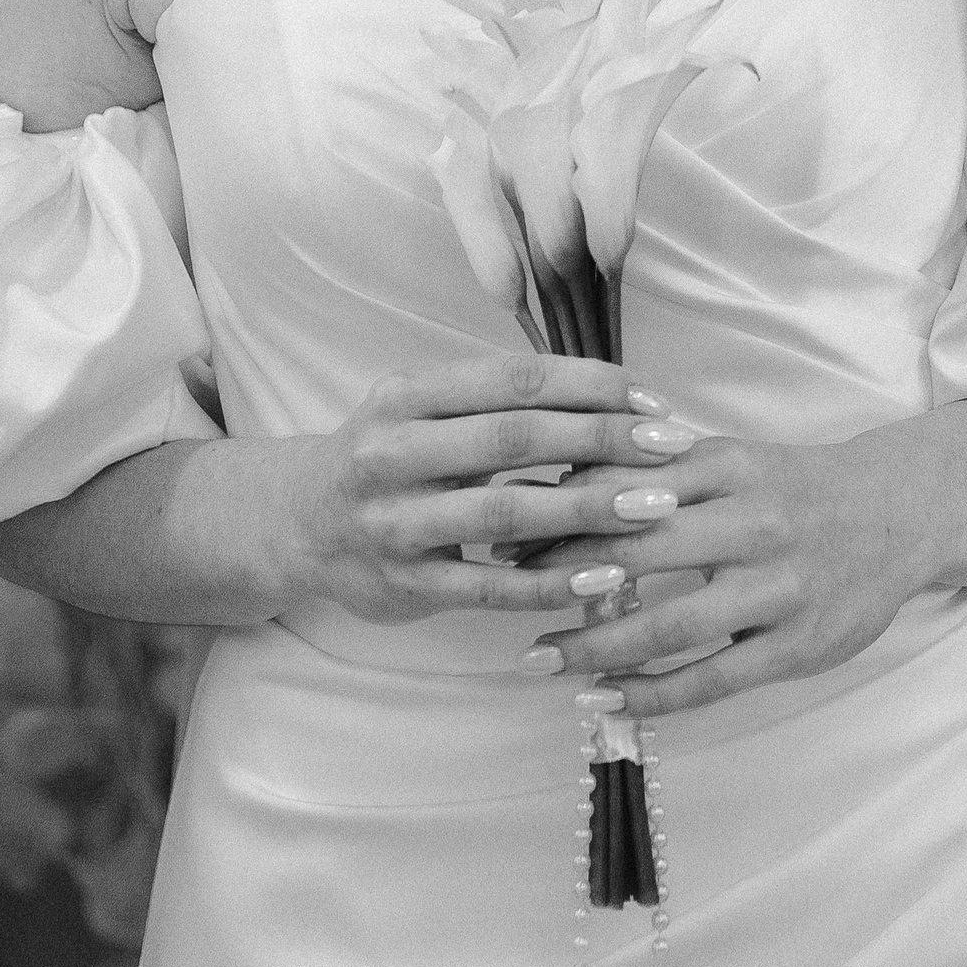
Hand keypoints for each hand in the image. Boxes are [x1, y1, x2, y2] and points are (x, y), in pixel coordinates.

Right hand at [264, 349, 708, 627]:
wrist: (295, 524)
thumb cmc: (388, 455)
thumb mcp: (422, 409)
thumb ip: (495, 402)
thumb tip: (608, 396)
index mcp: (408, 395)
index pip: (512, 378)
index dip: (587, 384)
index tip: (651, 397)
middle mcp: (394, 451)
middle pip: (514, 438)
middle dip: (601, 438)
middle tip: (671, 446)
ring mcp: (395, 522)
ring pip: (504, 513)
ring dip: (587, 508)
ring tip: (654, 508)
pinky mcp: (403, 585)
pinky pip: (488, 588)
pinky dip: (550, 584)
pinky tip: (604, 579)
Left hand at [519, 423, 934, 719]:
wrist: (896, 513)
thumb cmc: (789, 486)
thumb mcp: (727, 459)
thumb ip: (654, 470)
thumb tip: (557, 481)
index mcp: (727, 465)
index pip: (629, 489)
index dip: (563, 516)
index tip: (507, 537)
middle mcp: (753, 522)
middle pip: (642, 551)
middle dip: (567, 579)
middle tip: (506, 599)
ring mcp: (778, 589)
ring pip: (673, 626)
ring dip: (598, 648)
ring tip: (542, 660)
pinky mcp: (798, 647)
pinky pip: (713, 679)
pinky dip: (653, 695)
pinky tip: (605, 702)